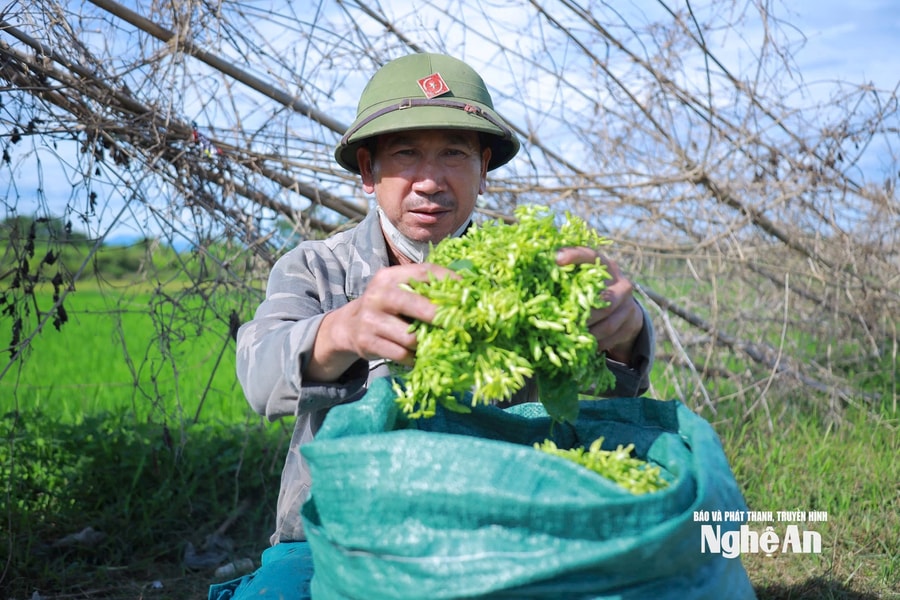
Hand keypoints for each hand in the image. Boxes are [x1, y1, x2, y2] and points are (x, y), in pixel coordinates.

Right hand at [306, 263, 454, 380]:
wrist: (349, 327)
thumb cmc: (386, 307)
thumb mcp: (397, 290)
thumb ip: (423, 289)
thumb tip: (465, 292)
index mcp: (389, 277)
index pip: (423, 272)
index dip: (448, 281)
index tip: (467, 291)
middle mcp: (379, 296)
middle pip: (416, 305)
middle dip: (440, 316)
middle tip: (461, 324)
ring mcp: (371, 320)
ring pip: (410, 337)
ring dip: (427, 343)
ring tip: (437, 343)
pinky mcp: (368, 343)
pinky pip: (402, 355)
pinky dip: (414, 358)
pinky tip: (419, 356)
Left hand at [555, 247, 643, 364]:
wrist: (624, 309)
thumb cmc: (593, 292)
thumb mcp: (584, 280)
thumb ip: (567, 277)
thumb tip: (532, 276)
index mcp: (605, 266)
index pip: (592, 256)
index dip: (575, 256)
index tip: (557, 259)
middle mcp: (621, 283)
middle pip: (605, 300)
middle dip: (582, 314)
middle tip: (562, 322)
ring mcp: (628, 305)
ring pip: (608, 324)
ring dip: (587, 333)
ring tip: (570, 338)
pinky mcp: (631, 323)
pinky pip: (612, 337)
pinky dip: (596, 343)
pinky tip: (583, 345)